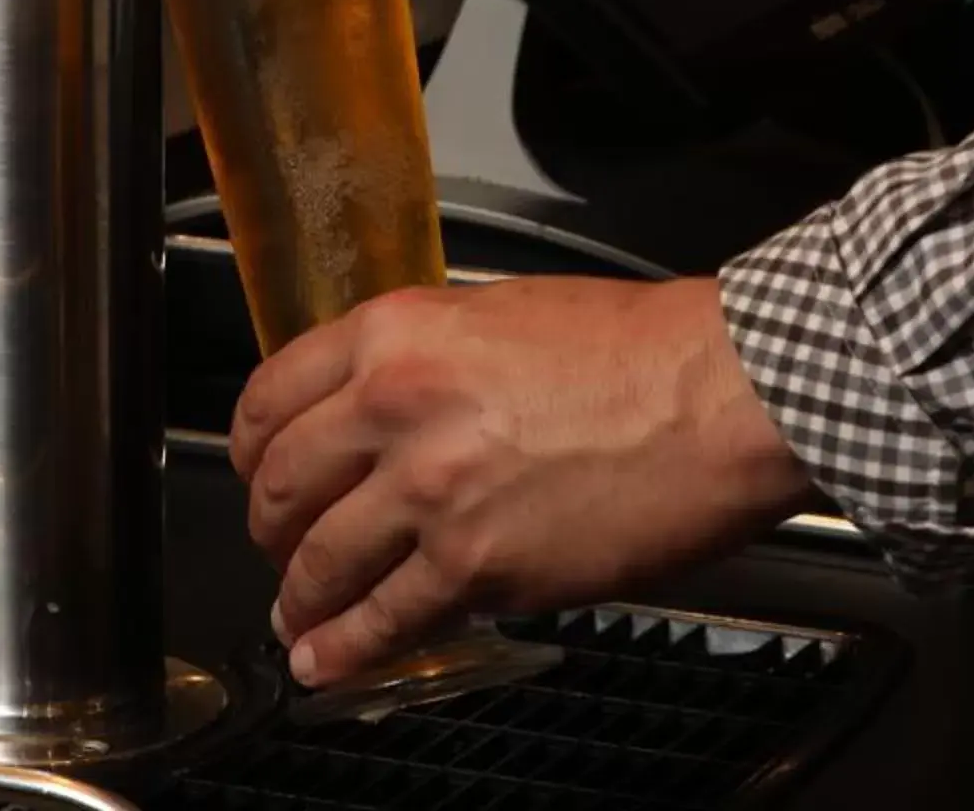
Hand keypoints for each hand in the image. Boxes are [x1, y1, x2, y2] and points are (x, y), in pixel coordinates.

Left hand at [230, 276, 818, 687]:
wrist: (721, 393)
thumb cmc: (644, 349)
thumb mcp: (506, 312)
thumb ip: (432, 358)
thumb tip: (392, 407)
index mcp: (400, 334)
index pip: (274, 396)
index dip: (251, 448)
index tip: (258, 470)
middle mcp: (398, 407)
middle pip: (283, 484)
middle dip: (268, 527)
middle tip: (278, 544)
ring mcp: (433, 492)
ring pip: (322, 561)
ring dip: (300, 597)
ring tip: (298, 614)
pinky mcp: (478, 565)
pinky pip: (386, 619)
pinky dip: (345, 650)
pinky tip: (327, 661)